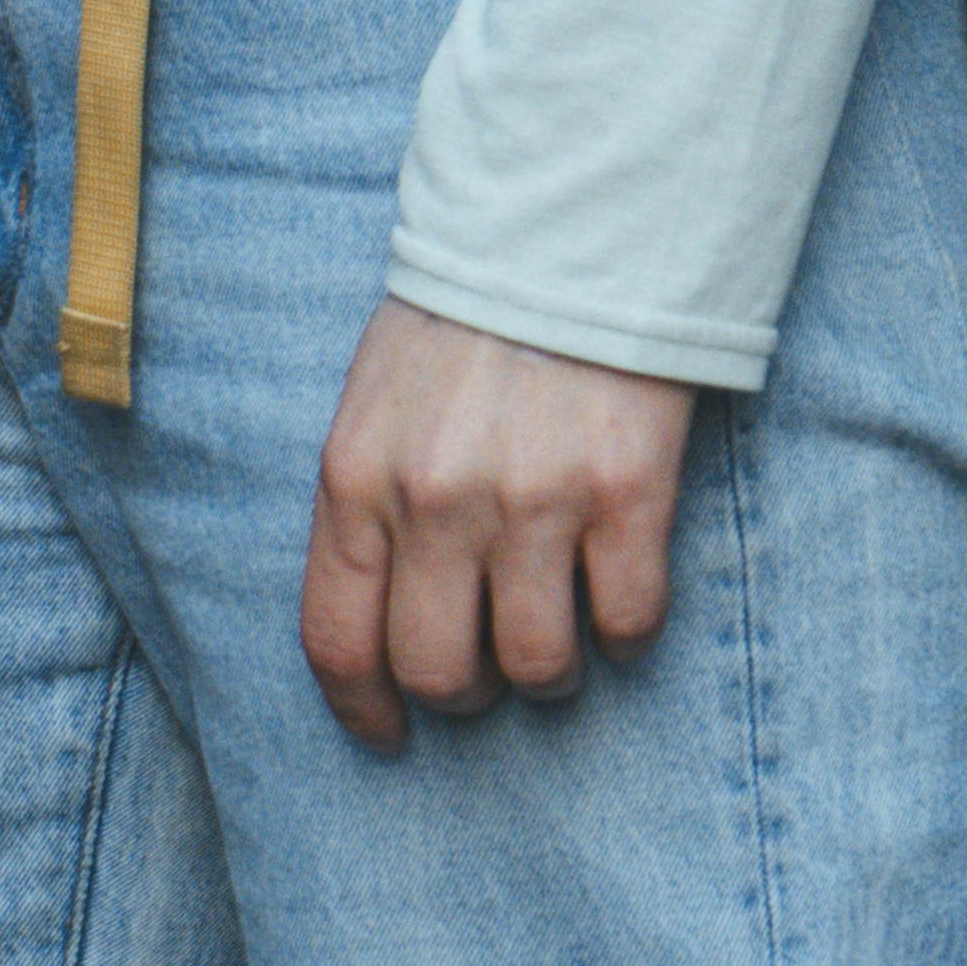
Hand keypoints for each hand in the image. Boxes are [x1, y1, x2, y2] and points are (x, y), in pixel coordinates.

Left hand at [301, 305, 692, 748]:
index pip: (337, 638)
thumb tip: (382, 619)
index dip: (363, 708)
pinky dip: (627, 631)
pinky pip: (629, 622)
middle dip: (464, 695)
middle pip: (439, 672)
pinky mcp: (625, 492)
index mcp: (357, 477)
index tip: (388, 734)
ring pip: (537, 664)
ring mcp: (533, 500)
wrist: (569, 231)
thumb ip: (368, 504)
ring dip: (549, 673)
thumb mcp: (374, 404)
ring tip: (561, 634)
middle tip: (488, 673)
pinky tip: (620, 592)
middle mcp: (436, 500)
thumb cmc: (465, 323)